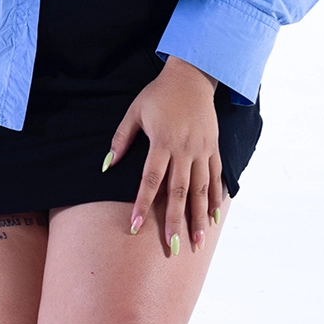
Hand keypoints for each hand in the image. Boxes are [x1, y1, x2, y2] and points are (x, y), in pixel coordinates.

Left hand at [105, 56, 221, 252]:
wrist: (192, 76)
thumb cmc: (159, 94)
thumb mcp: (135, 110)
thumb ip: (122, 138)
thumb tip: (107, 164)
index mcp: (162, 141)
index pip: (150, 179)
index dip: (142, 203)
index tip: (135, 226)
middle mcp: (184, 149)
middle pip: (178, 191)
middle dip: (174, 220)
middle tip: (174, 246)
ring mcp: (201, 150)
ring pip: (200, 189)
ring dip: (198, 216)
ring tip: (197, 240)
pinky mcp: (213, 148)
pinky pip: (215, 177)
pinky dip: (215, 198)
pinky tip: (214, 216)